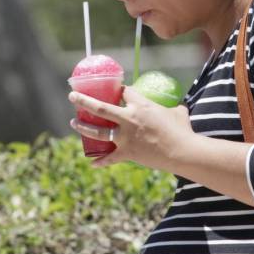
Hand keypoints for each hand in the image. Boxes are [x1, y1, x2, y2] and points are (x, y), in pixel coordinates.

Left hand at [68, 86, 192, 168]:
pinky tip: (92, 163)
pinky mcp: (127, 153)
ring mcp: (125, 137)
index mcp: (141, 105)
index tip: (116, 91)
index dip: (119, 90)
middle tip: (71, 96)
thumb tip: (179, 106)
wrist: (182, 151)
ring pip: (98, 131)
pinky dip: (101, 161)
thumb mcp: (178, 112)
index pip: (124, 92)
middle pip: (100, 108)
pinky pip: (110, 158)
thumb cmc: (182, 130)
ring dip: (83, 127)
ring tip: (73, 122)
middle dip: (83, 101)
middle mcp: (128, 119)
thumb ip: (175, 107)